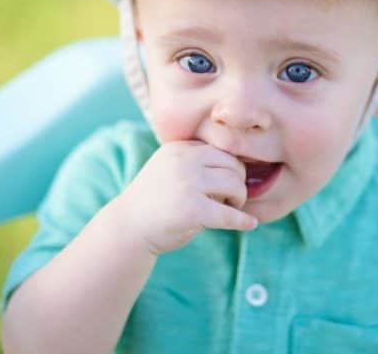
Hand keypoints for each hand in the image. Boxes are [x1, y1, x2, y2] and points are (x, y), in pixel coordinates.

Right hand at [109, 140, 257, 255]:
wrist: (127, 228)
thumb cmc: (155, 200)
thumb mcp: (171, 169)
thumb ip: (198, 162)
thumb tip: (242, 165)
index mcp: (180, 149)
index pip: (221, 150)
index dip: (230, 168)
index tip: (228, 183)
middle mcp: (184, 161)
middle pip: (233, 165)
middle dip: (238, 182)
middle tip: (230, 199)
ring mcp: (188, 184)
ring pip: (235, 185)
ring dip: (239, 199)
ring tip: (229, 208)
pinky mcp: (192, 210)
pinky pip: (229, 215)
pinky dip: (243, 220)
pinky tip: (249, 224)